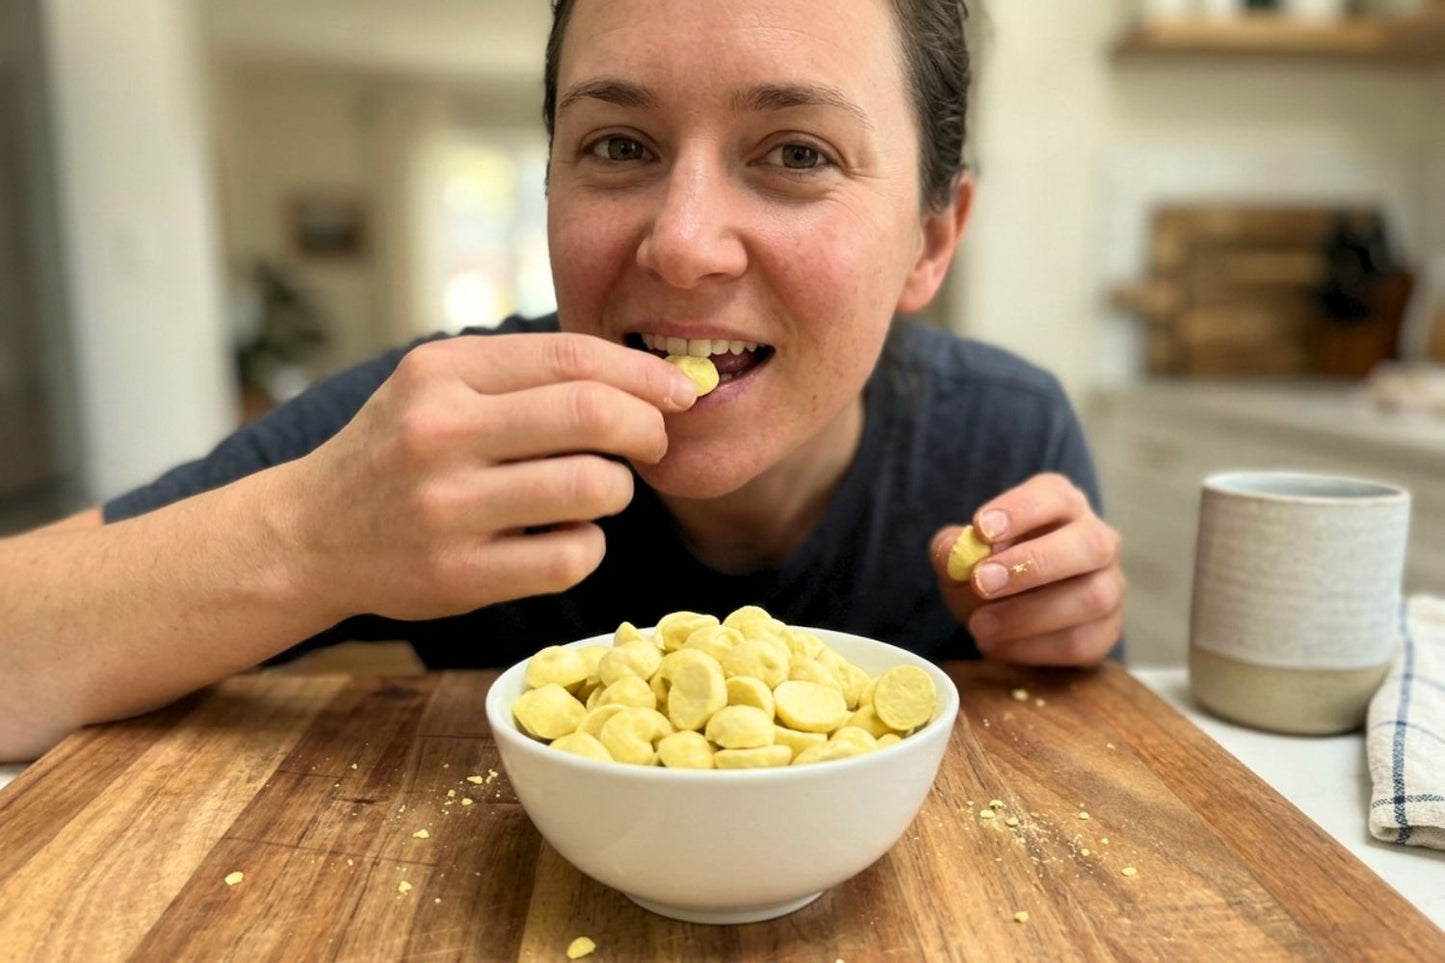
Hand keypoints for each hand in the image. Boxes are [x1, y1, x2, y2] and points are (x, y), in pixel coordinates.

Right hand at [282, 333, 697, 621]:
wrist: (308, 533)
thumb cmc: (397, 451)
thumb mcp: (437, 386)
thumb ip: (523, 373)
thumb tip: (642, 377)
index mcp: (441, 372)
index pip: (573, 358)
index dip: (644, 374)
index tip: (680, 392)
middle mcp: (439, 433)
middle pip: (593, 416)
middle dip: (648, 429)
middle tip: (653, 443)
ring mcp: (446, 509)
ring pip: (593, 488)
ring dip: (618, 490)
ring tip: (597, 491)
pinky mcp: (458, 576)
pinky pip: (571, 557)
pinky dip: (588, 546)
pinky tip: (566, 537)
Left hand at [929, 473, 1124, 665]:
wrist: (1008, 617)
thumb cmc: (989, 571)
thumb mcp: (961, 557)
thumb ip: (952, 550)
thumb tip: (956, 551)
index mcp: (1062, 504)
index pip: (1054, 496)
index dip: (1020, 511)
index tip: (982, 529)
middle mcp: (1097, 539)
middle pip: (1090, 544)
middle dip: (1033, 564)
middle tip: (982, 582)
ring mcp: (1110, 586)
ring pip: (1091, 597)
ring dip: (1029, 615)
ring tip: (979, 626)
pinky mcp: (1107, 630)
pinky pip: (1081, 641)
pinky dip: (1032, 648)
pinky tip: (998, 645)